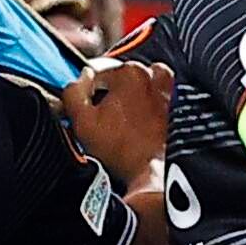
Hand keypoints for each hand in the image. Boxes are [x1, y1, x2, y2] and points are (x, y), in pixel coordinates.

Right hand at [63, 55, 172, 186]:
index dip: (83, 93)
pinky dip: (139, 106)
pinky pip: (148, 97)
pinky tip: (132, 124)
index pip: (94, 72)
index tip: (82, 109)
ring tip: (116, 121)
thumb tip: (76, 82)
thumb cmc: (122, 150)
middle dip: (104, 95)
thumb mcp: (82, 121)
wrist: (151, 172)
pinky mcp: (172, 106)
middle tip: (99, 119)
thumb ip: (72, 93)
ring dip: (122, 98)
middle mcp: (152, 74)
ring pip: (132, 87)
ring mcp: (165, 90)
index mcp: (129, 72)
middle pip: (115, 78)